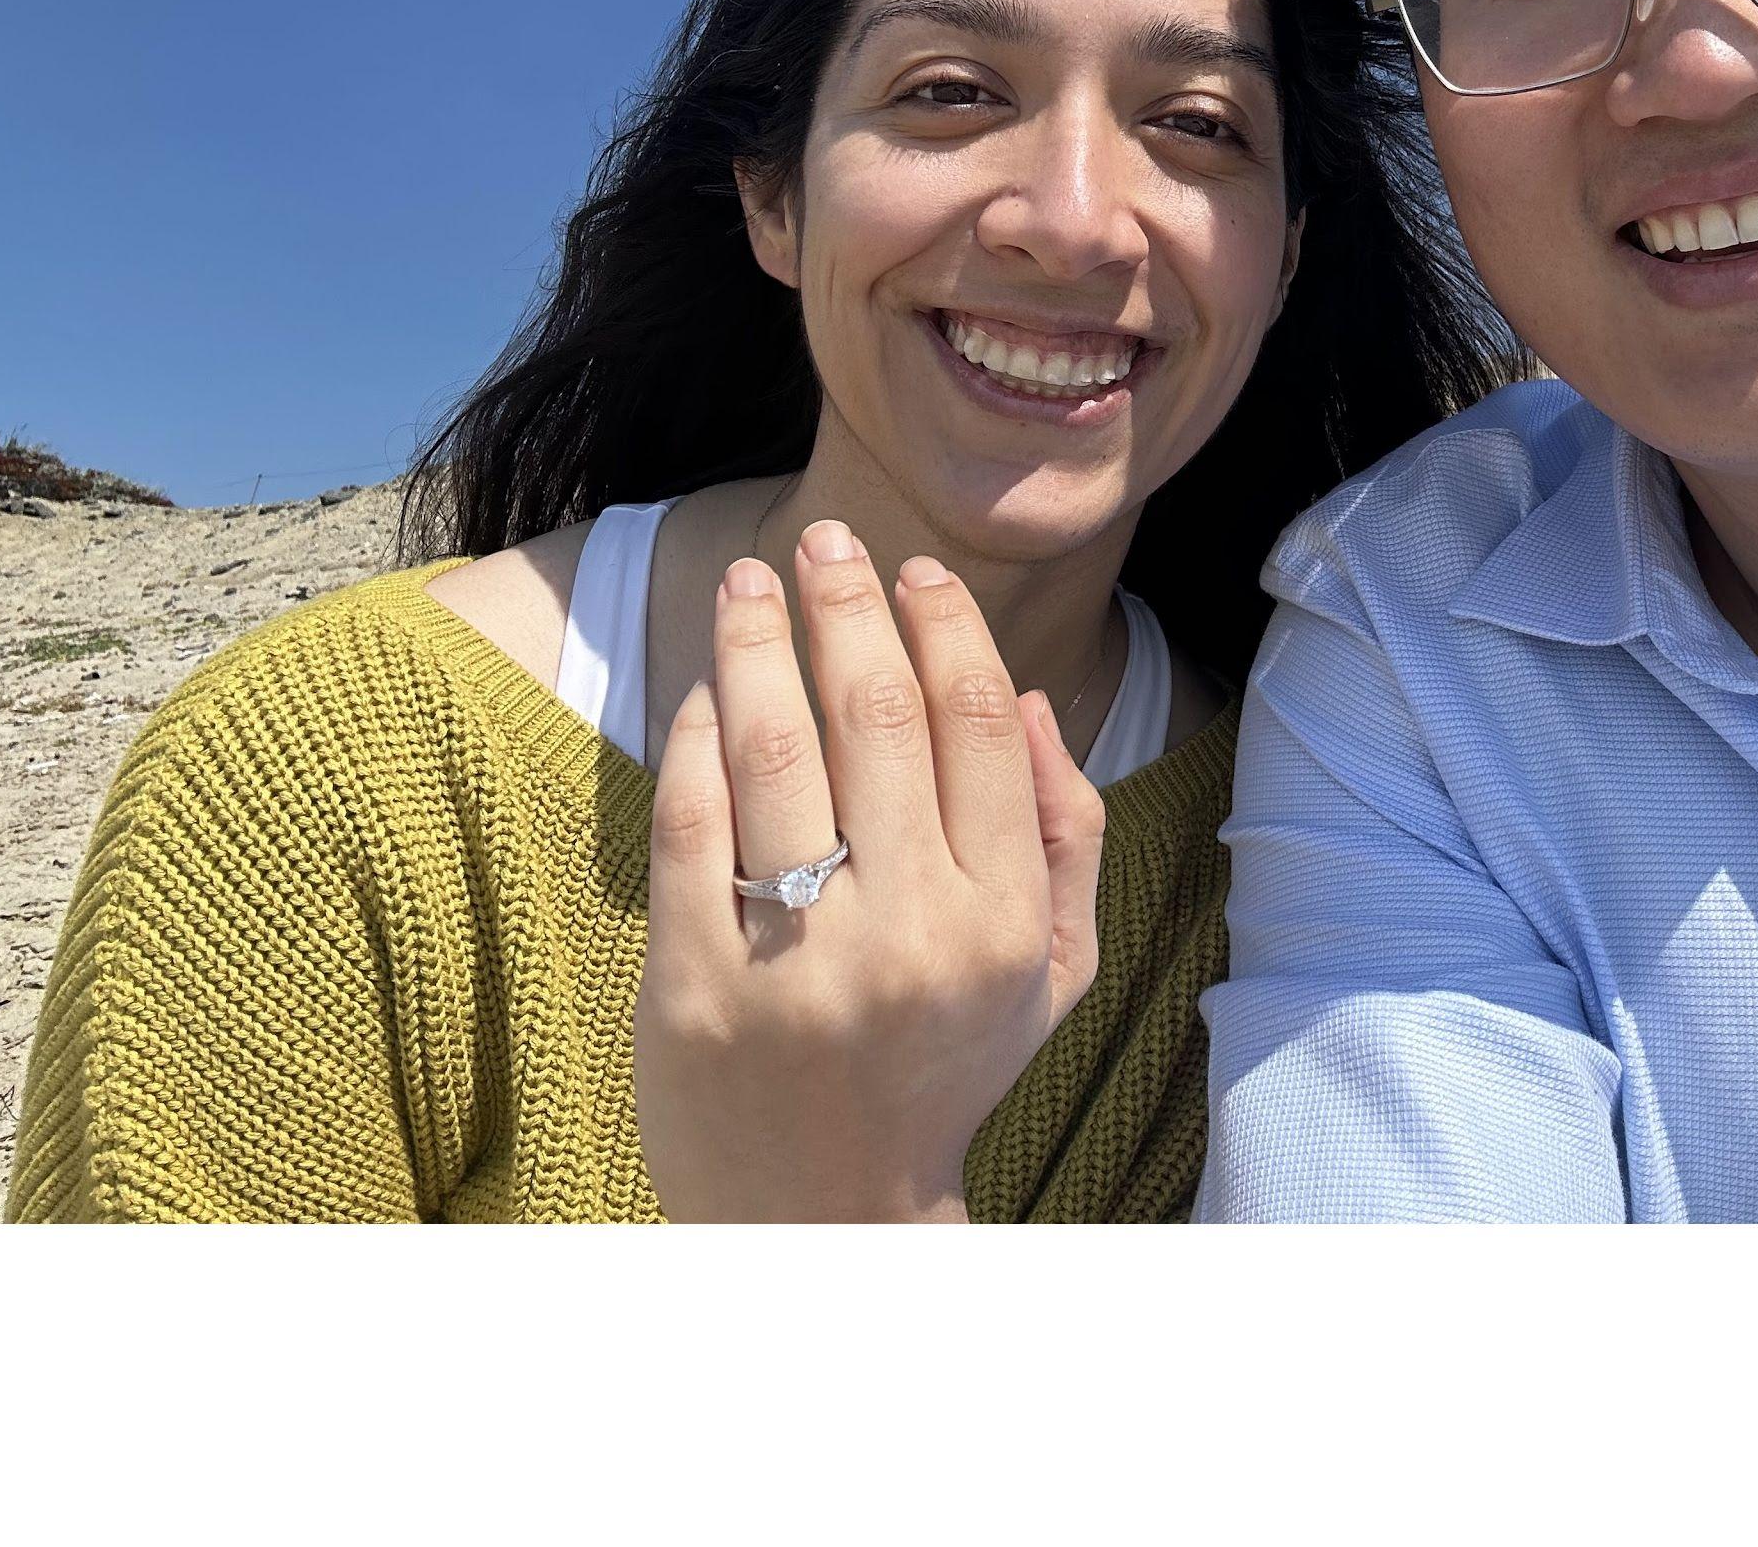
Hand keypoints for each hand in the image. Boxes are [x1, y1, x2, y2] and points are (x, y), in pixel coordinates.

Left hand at [634, 520, 1107, 1221]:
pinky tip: (704, 691)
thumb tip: (1028, 698)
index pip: (976, 726)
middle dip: (847, 607)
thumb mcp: (1052, 970)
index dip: (945, 628)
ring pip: (776, 754)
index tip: (914, 571)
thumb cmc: (946, 1069)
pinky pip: (692, 826)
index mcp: (1001, 922)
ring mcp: (798, 962)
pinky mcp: (696, 988)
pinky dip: (696, 739)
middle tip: (823, 539)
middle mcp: (910, 935)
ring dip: (757, 643)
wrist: (828, 1218)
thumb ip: (1065, 832)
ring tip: (747, 580)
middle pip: (876, 719)